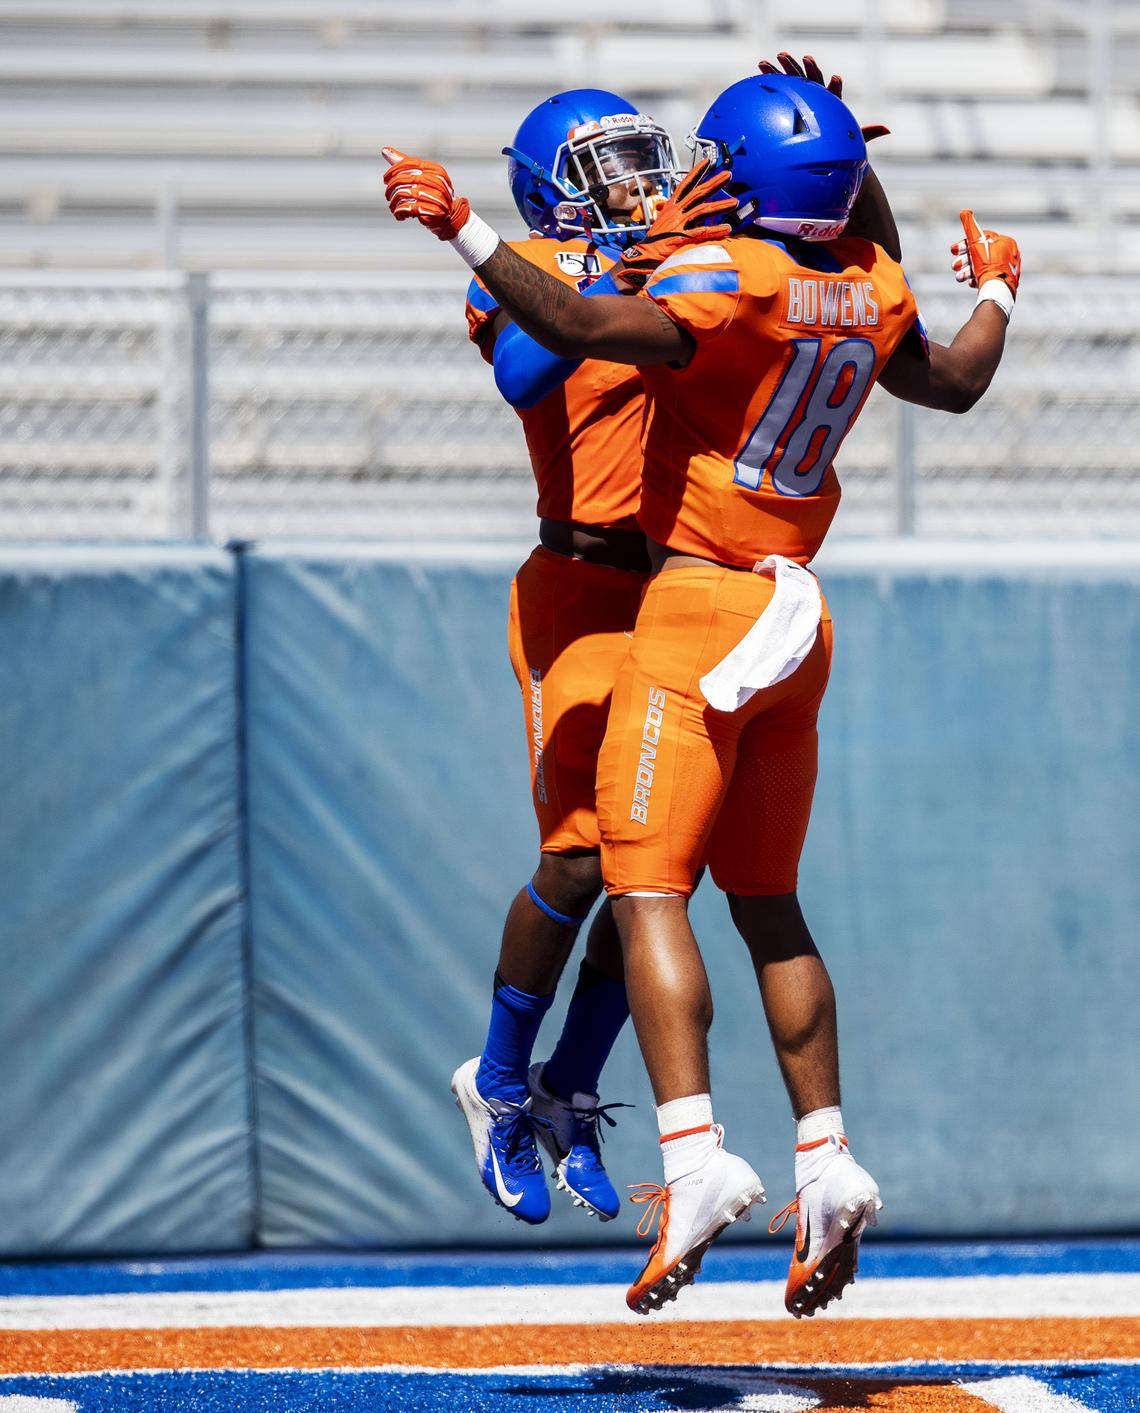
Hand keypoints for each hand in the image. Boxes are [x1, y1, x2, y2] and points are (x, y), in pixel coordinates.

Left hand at [382, 146, 469, 240]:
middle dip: (391, 188)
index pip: (409, 163)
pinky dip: (400, 212)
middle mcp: (436, 180)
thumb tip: (384, 150)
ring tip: (393, 207)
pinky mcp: (432, 210)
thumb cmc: (431, 194)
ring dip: (395, 202)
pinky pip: (409, 208)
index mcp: (434, 169)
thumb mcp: (421, 176)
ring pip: (404, 194)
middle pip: (404, 179)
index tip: (385, 179)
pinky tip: (400, 214)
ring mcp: (436, 195)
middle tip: (388, 196)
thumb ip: (404, 164)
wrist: (449, 216)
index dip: (393, 170)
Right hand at [614, 159, 736, 291]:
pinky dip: (715, 230)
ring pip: (703, 210)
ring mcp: (679, 224)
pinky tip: (727, 228)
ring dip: (720, 206)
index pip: (685, 185)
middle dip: (714, 183)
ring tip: (735, 202)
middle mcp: (676, 212)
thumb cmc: (653, 242)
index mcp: (672, 207)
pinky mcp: (682, 238)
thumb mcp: (662, 222)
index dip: (697, 173)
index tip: (708, 162)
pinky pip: (702, 232)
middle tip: (728, 174)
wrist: (642, 256)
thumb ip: (673, 215)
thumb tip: (677, 210)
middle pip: (698, 193)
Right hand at [758, 51, 888, 142]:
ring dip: (783, 68)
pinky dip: (771, 78)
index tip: (835, 79)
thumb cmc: (839, 140)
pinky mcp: (791, 100)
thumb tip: (887, 130)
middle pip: (812, 79)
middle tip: (802, 58)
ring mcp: (803, 96)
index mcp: (832, 103)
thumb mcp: (854, 137)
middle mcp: (818, 95)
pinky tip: (760, 71)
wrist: (824, 144)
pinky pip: (781, 88)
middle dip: (806, 68)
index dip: (835, 86)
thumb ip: (868, 132)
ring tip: (772, 59)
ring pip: (793, 79)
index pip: (834, 92)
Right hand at [952, 209, 1020, 296]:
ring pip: (982, 268)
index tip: (953, 251)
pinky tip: (971, 282)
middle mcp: (1009, 255)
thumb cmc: (988, 265)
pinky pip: (987, 278)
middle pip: (980, 255)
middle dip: (964, 260)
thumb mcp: (976, 243)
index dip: (965, 245)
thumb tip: (964, 211)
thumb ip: (970, 227)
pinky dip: (976, 279)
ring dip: (967, 271)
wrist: (997, 289)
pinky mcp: (1003, 283)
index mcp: (1005, 243)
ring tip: (959, 277)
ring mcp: (1007, 270)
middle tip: (954, 266)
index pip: (982, 240)